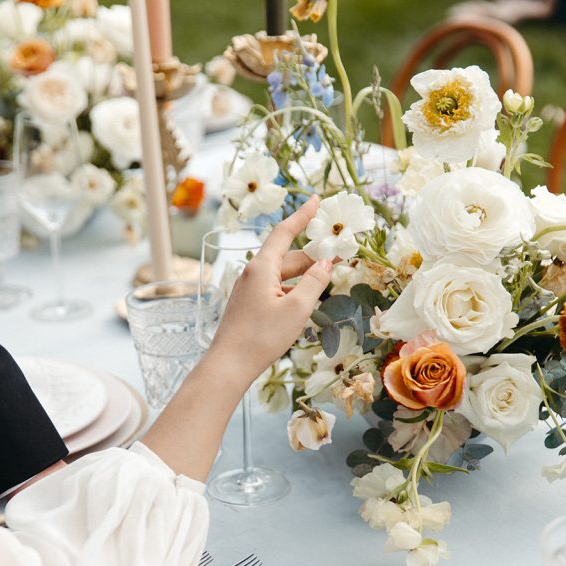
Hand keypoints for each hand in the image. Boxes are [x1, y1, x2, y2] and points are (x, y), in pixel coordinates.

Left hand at [141, 196, 331, 481]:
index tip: (316, 201)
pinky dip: (291, 290)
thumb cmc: (262, 337)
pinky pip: (273, 289)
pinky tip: (301, 302)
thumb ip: (314, 282)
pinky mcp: (247, 306)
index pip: (285, 233)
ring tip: (323, 282)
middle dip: (311, 257)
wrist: (229, 365)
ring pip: (281, 275)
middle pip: (286, 257)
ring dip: (302, 276)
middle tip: (336, 259)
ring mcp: (247, 290)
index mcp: (261, 267)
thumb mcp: (297, 309)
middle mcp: (252, 274)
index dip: (302, 216)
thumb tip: (325, 263)